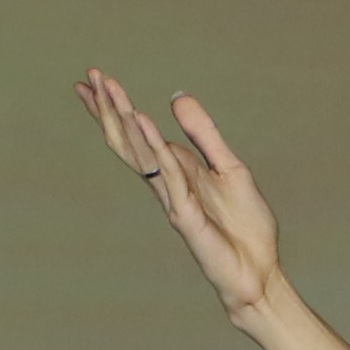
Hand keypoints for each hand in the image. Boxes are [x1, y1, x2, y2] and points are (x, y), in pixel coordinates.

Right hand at [80, 69, 349, 349]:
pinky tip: (143, 120)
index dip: (113, 108)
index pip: (136, 135)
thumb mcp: (229, 168)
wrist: (258, 273)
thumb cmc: (244, 228)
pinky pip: (168, 173)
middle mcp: (166, 183)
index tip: (93, 79)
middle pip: (128, 141)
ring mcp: (173, 198)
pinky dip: (155, 145)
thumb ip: (204, 135)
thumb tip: (177, 98)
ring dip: (125, 120)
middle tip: (91, 76)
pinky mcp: (186, 214)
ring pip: (141, 153)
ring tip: (110, 89)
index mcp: (175, 170)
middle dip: (109, 109)